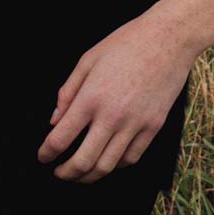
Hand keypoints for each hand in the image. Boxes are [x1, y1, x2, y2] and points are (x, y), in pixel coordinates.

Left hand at [37, 12, 198, 182]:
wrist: (169, 38)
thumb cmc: (127, 43)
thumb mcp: (88, 59)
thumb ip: (68, 91)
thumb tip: (54, 121)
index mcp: (91, 97)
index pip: (60, 138)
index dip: (46, 153)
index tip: (43, 157)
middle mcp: (112, 115)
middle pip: (83, 161)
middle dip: (66, 173)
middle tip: (59, 173)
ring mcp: (136, 123)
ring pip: (108, 166)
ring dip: (89, 176)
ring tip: (80, 174)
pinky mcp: (154, 126)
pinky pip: (131, 158)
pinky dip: (116, 166)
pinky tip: (107, 161)